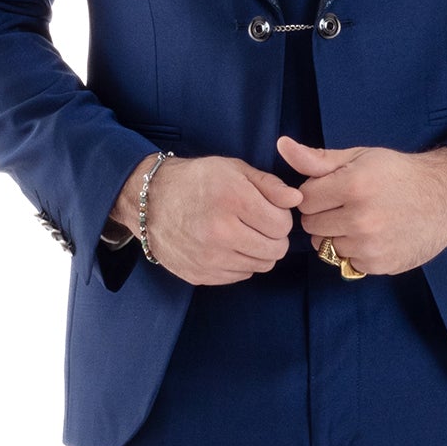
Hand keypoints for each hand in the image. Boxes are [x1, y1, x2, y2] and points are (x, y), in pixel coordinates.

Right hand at [109, 154, 301, 284]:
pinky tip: (227, 246)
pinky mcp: (201, 275)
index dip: (281, 217)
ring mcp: (209, 258)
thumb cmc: (195, 181)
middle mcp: (221, 232)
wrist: (150, 201)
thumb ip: (269, 184)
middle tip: (259, 225)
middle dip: (274, 237)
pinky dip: (240, 263)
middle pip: (275, 250)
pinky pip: (240, 276)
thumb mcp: (233, 169)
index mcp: (232, 200)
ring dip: (259, 252)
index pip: (282, 225)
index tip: (268, 211)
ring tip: (243, 234)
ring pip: (261, 266)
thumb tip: (296, 199)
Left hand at [276, 137, 446, 275]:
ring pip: (326, 246)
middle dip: (323, 215)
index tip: (333, 189)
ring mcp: (370, 245)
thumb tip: (282, 146)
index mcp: (353, 185)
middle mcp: (360, 218)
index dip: (316, 194)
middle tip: (347, 205)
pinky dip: (354, 251)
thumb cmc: (398, 173)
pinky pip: (346, 261)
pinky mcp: (379, 264)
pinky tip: (374, 236)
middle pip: (311, 226)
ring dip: (337, 235)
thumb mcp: (360, 157)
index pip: (304, 199)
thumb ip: (318, 158)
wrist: (445, 197)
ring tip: (362, 220)